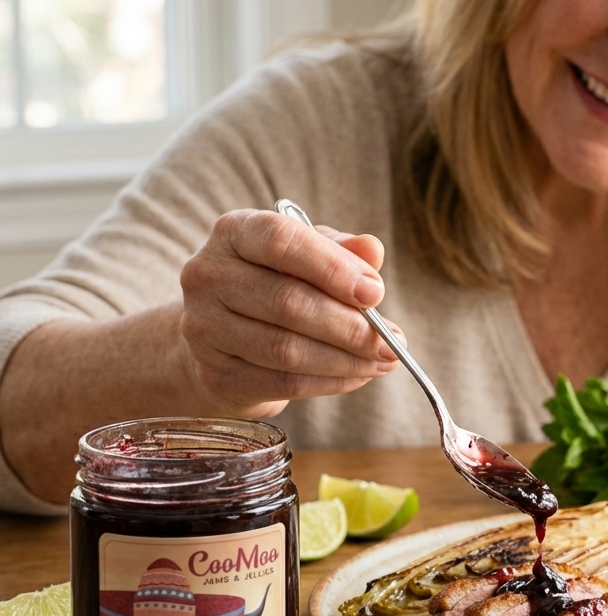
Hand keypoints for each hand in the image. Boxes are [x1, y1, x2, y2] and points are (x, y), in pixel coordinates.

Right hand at [179, 209, 403, 416]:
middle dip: (351, 326)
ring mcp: (204, 328)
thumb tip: (373, 251)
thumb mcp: (308, 254)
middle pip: (288, 302)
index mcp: (233, 232)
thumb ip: (341, 249)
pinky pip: (283, 383)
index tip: (376, 291)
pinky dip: (330, 382)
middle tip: (393, 340)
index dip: (333, 267)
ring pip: (288, 350)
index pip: (281, 241)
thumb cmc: (276, 282)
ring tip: (384, 360)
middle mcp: (208, 276)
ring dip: (347, 360)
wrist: (223, 333)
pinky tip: (358, 375)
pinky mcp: (214, 373)